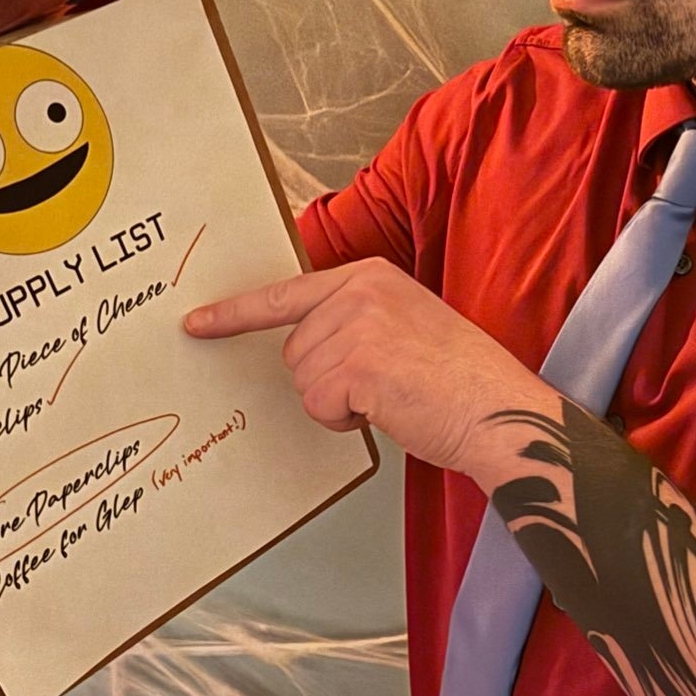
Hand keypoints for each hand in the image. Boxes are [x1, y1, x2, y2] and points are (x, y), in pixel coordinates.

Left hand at [182, 259, 552, 475]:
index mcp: (371, 275)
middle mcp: (361, 291)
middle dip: (327, 379)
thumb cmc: (462, 381)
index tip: (196, 323)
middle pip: (294, 349)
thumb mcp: (407, 324)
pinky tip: (389, 410)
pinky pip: (319, 404)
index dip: (235, 314)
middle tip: (383, 385)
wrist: (499, 410)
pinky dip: (347, 420)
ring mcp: (357, 325)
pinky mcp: (357, 364)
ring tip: (392, 396)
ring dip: (339, 402)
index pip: (286, 294)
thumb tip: (307, 348)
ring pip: (304, 381)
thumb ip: (357, 320)